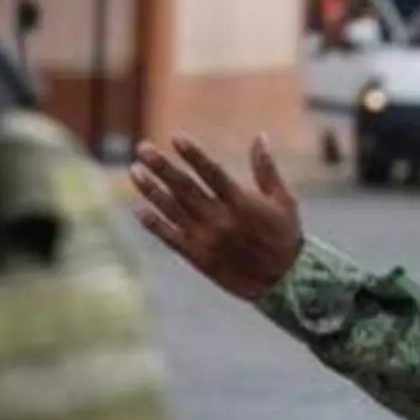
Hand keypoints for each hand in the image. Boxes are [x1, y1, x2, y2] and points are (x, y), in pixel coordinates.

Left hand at [129, 134, 303, 301]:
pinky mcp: (199, 258)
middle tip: (142, 148)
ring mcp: (207, 240)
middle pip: (185, 188)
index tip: (175, 139)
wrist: (285, 282)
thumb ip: (267, 169)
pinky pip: (171, 239)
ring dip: (151, 190)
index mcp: (242, 203)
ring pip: (173, 211)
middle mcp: (221, 220)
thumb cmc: (285, 236)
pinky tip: (140, 210)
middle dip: (162, 167)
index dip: (194, 155)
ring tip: (134, 172)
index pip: (212, 173)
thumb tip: (259, 136)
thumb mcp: (284, 200)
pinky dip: (155, 225)